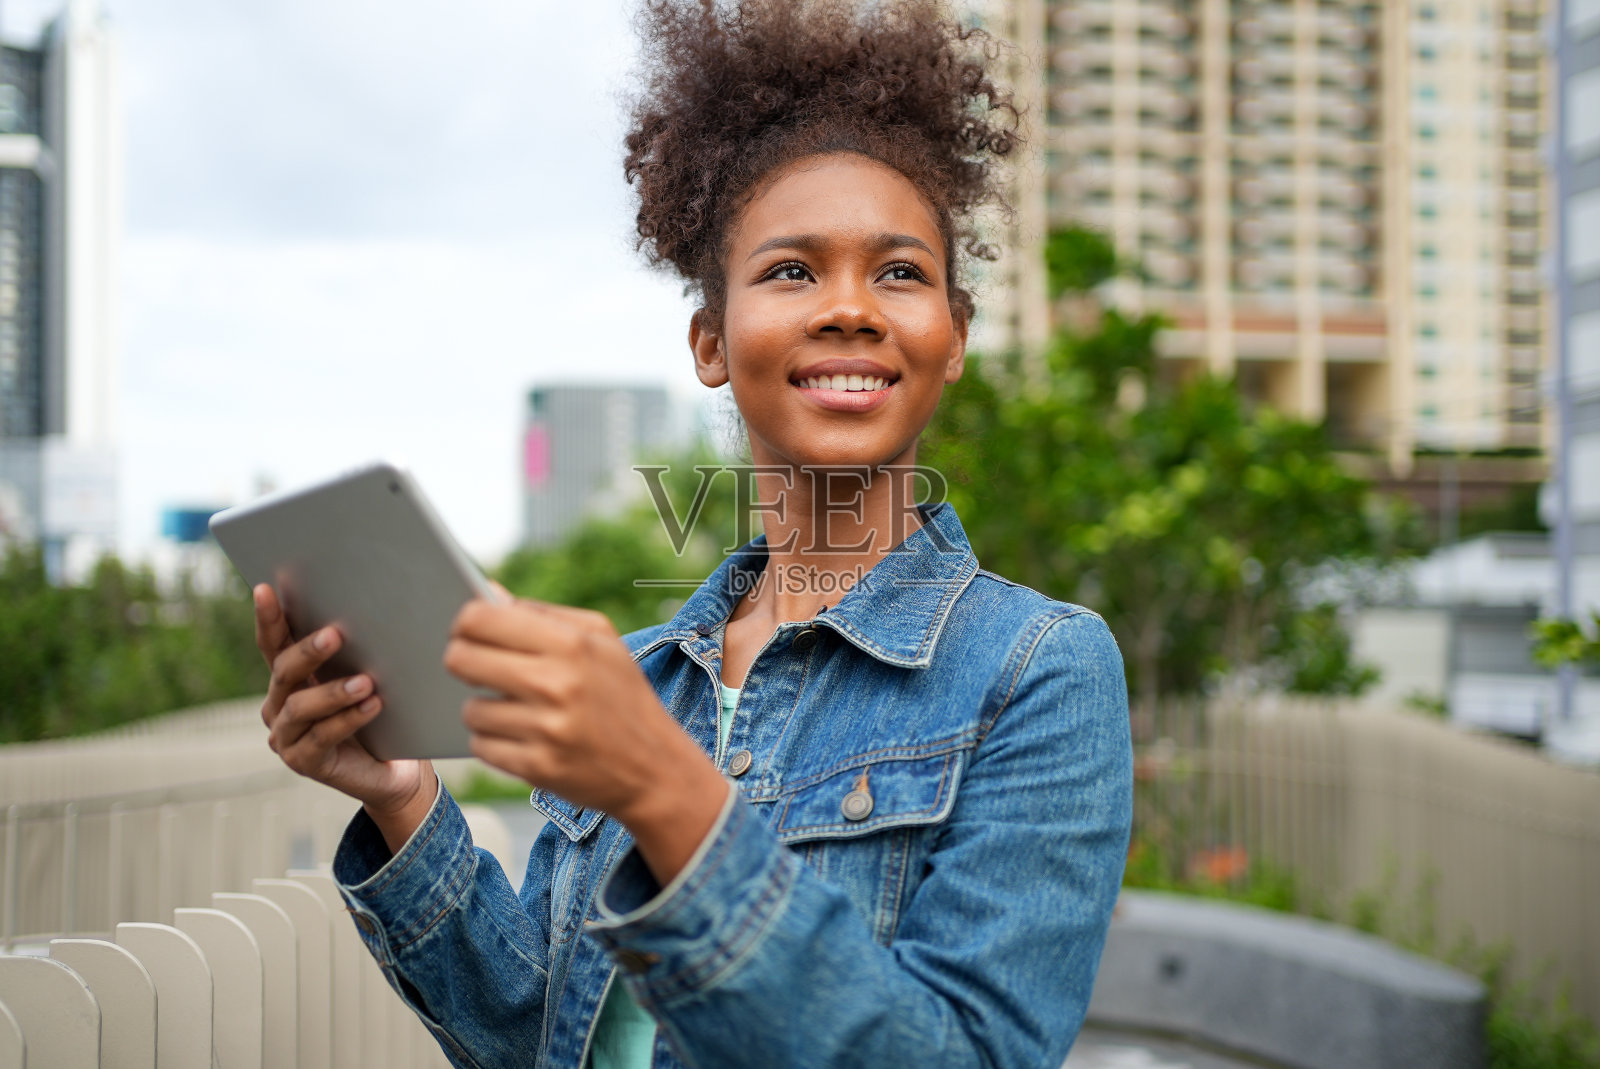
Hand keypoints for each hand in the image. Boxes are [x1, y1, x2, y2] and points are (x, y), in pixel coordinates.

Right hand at [253, 584, 433, 845]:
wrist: (396, 768)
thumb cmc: (383, 714)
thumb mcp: (368, 675)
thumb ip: (358, 650)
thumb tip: (372, 606)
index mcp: (290, 678)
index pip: (274, 644)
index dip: (268, 618)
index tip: (266, 589)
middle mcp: (279, 705)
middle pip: (284, 672)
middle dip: (308, 651)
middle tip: (336, 634)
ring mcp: (287, 736)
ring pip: (300, 706)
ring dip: (333, 692)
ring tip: (367, 681)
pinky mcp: (304, 762)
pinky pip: (322, 737)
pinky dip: (348, 719)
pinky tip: (372, 706)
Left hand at [445, 598, 728, 882]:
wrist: (656, 768)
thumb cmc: (623, 695)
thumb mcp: (601, 642)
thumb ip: (544, 615)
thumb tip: (488, 591)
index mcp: (572, 643)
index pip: (481, 619)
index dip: (465, 623)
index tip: (468, 631)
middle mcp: (556, 684)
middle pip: (462, 660)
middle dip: (463, 662)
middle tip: (477, 668)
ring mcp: (546, 729)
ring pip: (470, 709)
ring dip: (485, 709)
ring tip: (516, 710)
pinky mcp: (537, 768)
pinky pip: (481, 746)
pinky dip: (494, 743)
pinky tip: (523, 737)